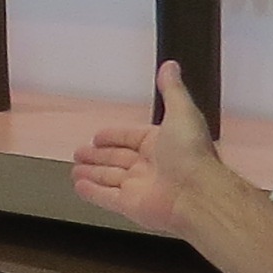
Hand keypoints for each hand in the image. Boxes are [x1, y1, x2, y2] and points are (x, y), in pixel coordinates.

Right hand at [72, 66, 220, 235]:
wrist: (196, 193)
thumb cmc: (192, 155)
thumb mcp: (182, 112)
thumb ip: (172, 90)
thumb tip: (171, 66)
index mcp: (160, 144)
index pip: (130, 138)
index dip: (114, 136)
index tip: (98, 136)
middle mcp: (150, 166)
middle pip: (117, 159)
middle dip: (98, 155)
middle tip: (80, 152)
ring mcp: (139, 187)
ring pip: (109, 178)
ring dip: (92, 173)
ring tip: (75, 169)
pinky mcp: (129, 205)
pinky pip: (106, 197)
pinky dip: (92, 192)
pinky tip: (79, 186)